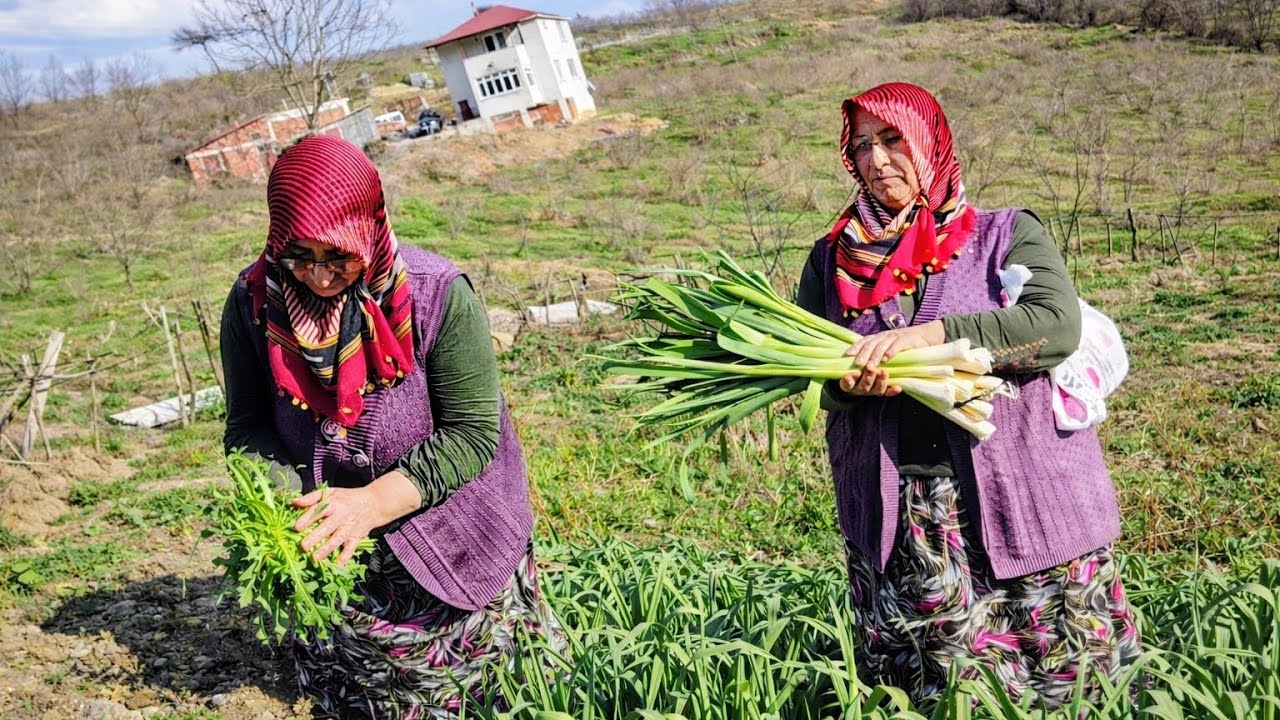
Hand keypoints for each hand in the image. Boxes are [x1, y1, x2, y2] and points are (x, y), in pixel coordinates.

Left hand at [292, 470, 421, 564]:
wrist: (374, 503)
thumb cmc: (347, 498)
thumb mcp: (331, 493)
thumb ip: (312, 497)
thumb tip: (294, 502)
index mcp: (333, 504)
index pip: (318, 511)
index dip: (307, 519)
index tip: (297, 527)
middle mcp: (341, 516)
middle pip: (327, 527)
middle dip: (315, 537)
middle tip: (303, 546)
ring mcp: (349, 528)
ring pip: (337, 539)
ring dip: (327, 549)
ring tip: (315, 558)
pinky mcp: (356, 537)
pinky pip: (351, 548)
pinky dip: (345, 557)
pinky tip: (337, 564)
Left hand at [838, 320, 944, 396]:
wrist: (927, 336)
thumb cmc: (907, 344)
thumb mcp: (890, 346)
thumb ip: (880, 352)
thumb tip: (865, 363)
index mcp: (880, 337)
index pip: (864, 341)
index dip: (855, 347)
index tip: (846, 356)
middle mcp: (886, 336)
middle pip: (871, 344)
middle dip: (863, 354)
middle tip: (857, 364)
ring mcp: (896, 337)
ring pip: (882, 346)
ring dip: (875, 356)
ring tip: (870, 366)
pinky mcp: (907, 340)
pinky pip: (897, 345)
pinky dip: (891, 352)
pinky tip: (887, 360)